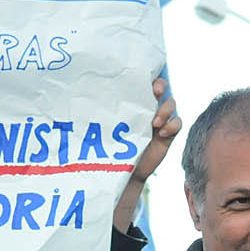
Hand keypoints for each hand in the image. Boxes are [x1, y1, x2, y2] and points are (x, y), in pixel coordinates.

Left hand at [111, 77, 180, 231]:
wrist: (122, 172)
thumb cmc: (108, 147)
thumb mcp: (103, 128)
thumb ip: (97, 113)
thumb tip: (71, 95)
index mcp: (133, 101)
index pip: (144, 81)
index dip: (148, 78)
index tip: (145, 82)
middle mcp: (147, 107)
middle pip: (162, 88)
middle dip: (161, 87)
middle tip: (155, 93)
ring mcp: (160, 120)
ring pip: (171, 104)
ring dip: (166, 109)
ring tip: (155, 122)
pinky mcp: (168, 135)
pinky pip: (178, 123)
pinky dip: (173, 125)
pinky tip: (162, 133)